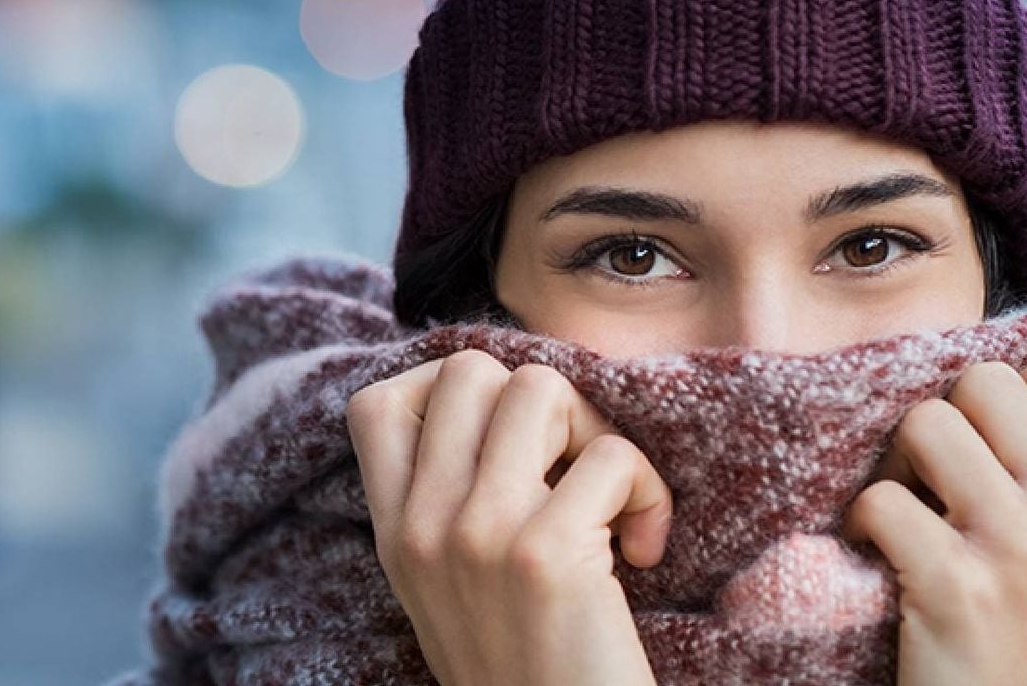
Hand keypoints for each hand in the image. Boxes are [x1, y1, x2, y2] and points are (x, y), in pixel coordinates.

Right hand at [346, 350, 672, 685]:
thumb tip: (507, 402)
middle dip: (542, 402)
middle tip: (571, 468)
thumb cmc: (527, 667)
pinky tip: (645, 551)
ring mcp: (476, 535)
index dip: (449, 393)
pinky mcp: (544, 554)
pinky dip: (648, 493)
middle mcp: (422, 526)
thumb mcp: (450, 588)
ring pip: (541, 389)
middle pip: (471, 371)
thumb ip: (449, 504)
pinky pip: (611, 457)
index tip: (507, 442)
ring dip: (598, 433)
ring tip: (611, 501)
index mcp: (395, 533)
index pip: (378, 404)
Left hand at [842, 348, 1026, 685]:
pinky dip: (862, 521)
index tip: (987, 445)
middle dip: (945, 421)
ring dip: (897, 466)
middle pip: (984, 383)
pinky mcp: (955, 585)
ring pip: (925, 423)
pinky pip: (881, 497)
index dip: (1008, 396)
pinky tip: (878, 551)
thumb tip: (1010, 390)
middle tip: (933, 476)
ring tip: (906, 512)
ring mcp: (1021, 548)